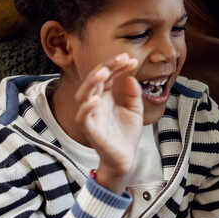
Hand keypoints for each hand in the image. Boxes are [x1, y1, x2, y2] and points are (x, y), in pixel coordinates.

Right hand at [74, 53, 142, 193]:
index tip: (131, 60)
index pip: (108, 75)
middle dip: (106, 67)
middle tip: (121, 58)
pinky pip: (83, 118)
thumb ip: (133, 94)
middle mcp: (95, 103)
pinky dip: (87, 108)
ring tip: (105, 72)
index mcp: (105, 96)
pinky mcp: (90, 130)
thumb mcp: (135, 110)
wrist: (126, 158)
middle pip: (95, 80)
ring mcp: (91, 116)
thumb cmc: (127, 134)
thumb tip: (130, 77)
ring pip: (83, 94)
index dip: (117, 66)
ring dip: (92, 82)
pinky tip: (96, 99)